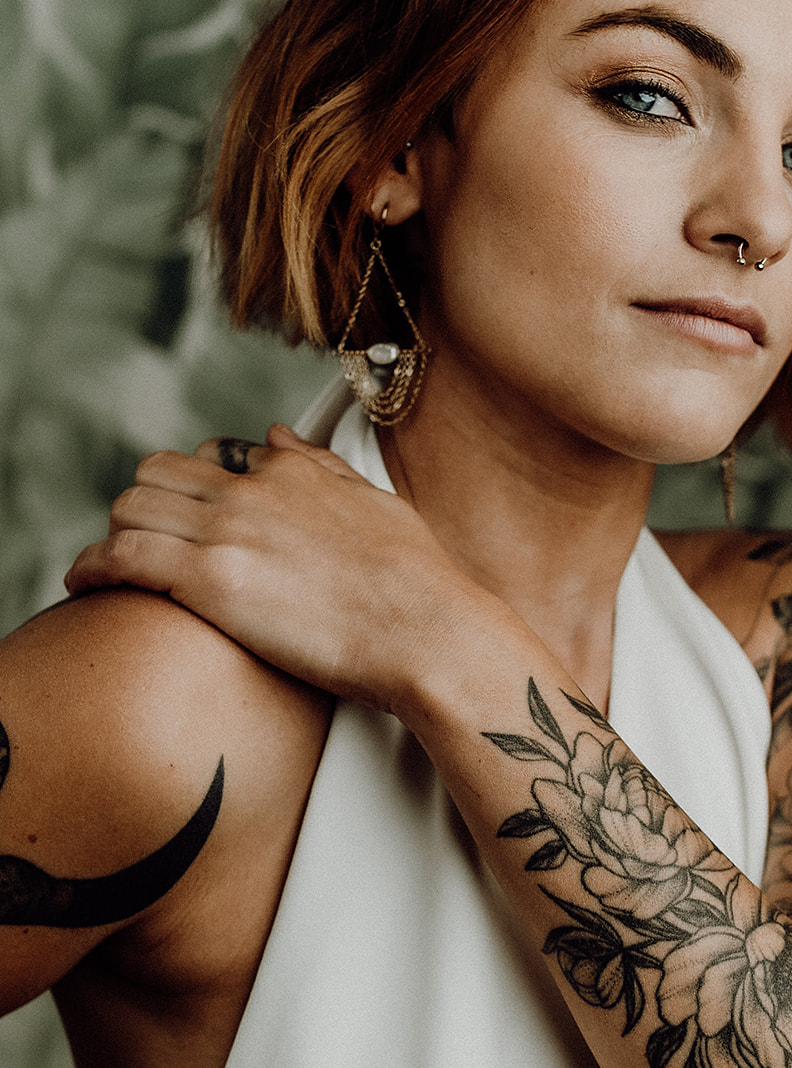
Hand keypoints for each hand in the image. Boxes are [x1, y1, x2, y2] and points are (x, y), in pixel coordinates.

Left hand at [64, 425, 484, 712]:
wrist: (429, 631)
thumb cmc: (417, 584)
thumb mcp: (373, 504)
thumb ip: (319, 467)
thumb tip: (275, 435)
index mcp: (290, 471)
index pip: (211, 457)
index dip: (192, 491)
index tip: (188, 523)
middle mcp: (252, 489)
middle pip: (156, 474)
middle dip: (144, 507)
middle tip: (145, 548)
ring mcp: (228, 530)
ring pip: (129, 506)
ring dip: (116, 534)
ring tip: (113, 570)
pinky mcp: (209, 579)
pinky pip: (121, 555)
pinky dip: (91, 566)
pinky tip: (85, 585)